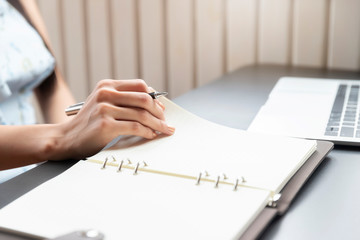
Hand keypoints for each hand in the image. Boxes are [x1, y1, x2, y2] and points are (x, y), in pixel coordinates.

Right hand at [55, 79, 174, 159]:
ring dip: (157, 124)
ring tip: (164, 130)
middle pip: (144, 99)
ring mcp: (104, 109)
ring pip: (142, 114)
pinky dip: (148, 131)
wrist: (66, 138)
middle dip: (159, 111)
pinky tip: (151, 135)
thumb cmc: (89, 123)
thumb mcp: (103, 103)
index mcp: (107, 85)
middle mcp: (105, 94)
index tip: (161, 108)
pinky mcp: (105, 125)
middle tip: (166, 121)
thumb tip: (154, 105)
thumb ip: (123, 100)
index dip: (155, 97)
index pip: (140, 85)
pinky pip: (135, 127)